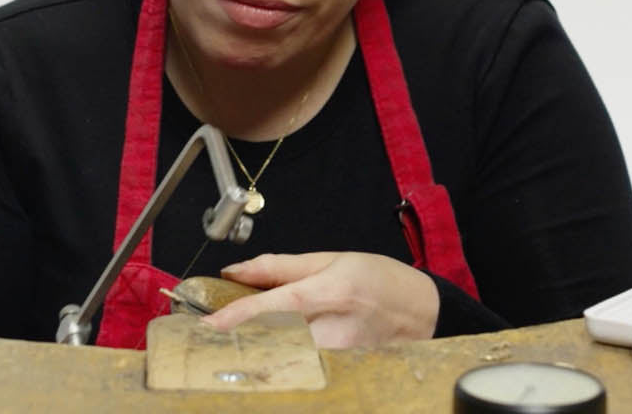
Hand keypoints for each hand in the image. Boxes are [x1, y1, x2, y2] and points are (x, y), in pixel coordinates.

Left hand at [199, 252, 438, 347]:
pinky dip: (283, 362)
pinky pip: (304, 368)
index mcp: (331, 290)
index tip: (208, 326)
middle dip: (243, 338)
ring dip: (261, 352)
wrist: (423, 311)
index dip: (238, 316)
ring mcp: (342, 354)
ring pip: (287, 358)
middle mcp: (336, 326)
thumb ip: (279, 267)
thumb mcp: (331, 259)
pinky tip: (275, 356)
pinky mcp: (345, 370)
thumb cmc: (380, 280)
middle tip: (215, 336)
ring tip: (245, 344)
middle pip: (276, 338)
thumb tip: (236, 272)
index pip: (276, 305)